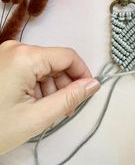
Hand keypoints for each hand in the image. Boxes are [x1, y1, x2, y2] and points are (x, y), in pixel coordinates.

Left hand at [0, 40, 99, 154]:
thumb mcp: (36, 117)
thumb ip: (69, 99)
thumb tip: (92, 85)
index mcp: (25, 58)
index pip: (68, 56)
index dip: (82, 73)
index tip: (87, 91)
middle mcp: (16, 49)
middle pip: (55, 61)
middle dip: (65, 84)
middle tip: (66, 108)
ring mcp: (8, 54)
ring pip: (43, 66)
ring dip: (51, 86)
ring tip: (48, 110)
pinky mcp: (4, 61)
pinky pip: (30, 68)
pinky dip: (38, 84)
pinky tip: (35, 103)